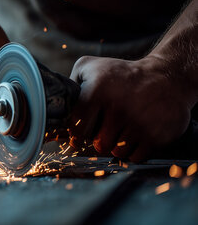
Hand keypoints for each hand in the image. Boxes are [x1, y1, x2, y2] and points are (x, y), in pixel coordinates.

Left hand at [68, 55, 192, 161]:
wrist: (168, 77)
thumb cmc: (123, 74)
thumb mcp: (91, 67)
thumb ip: (71, 83)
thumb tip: (56, 103)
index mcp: (98, 91)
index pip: (77, 128)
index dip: (77, 134)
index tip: (81, 134)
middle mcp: (118, 108)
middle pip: (97, 144)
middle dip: (100, 140)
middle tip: (107, 129)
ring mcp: (138, 123)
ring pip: (116, 152)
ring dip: (118, 145)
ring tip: (123, 130)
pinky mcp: (156, 136)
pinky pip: (135, 157)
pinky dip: (134, 151)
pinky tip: (136, 135)